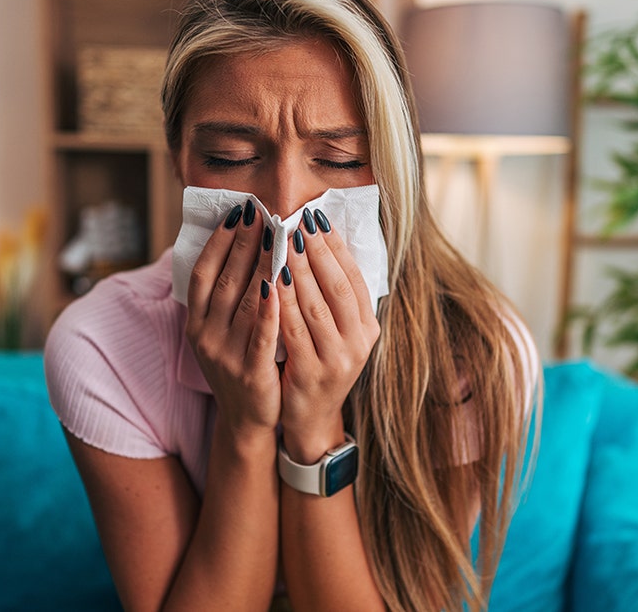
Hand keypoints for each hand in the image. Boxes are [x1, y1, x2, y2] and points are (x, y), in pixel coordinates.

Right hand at [185, 201, 281, 437]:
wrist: (246, 419)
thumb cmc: (239, 363)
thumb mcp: (219, 331)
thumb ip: (223, 296)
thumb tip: (231, 245)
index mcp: (196, 323)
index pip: (203, 273)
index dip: (218, 242)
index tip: (237, 213)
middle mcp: (205, 336)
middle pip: (225, 281)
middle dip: (243, 244)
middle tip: (260, 212)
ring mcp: (226, 355)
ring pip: (244, 302)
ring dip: (261, 265)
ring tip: (277, 236)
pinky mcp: (251, 372)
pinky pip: (261, 334)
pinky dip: (269, 308)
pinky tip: (279, 283)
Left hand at [277, 209, 380, 459]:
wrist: (311, 418)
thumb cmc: (319, 363)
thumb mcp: (337, 331)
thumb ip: (333, 295)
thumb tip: (322, 242)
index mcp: (368, 327)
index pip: (354, 278)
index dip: (336, 247)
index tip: (318, 218)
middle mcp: (358, 343)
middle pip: (338, 287)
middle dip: (317, 251)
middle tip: (298, 221)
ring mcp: (336, 360)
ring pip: (315, 306)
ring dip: (298, 270)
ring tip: (282, 241)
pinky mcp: (310, 374)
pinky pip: (293, 330)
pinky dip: (282, 303)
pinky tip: (269, 280)